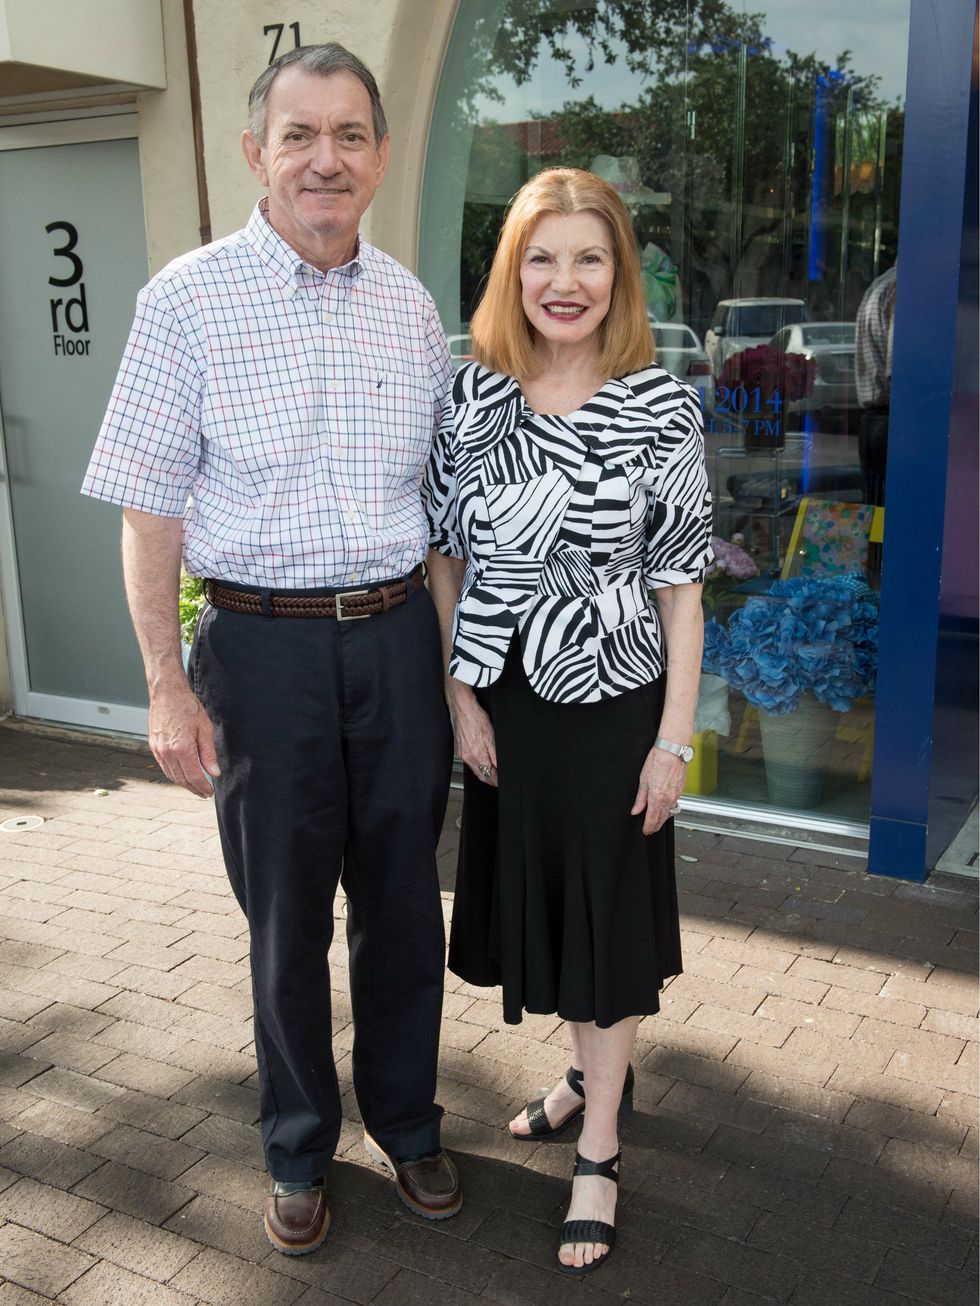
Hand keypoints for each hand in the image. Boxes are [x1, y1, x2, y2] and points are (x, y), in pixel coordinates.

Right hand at [148, 676, 220, 797]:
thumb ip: (208, 753)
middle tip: (204, 793)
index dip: (203, 786)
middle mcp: (167, 752)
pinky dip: (173, 774)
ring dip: (183, 784)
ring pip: (171, 775)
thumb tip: (214, 772)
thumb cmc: (187, 707)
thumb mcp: (205, 729)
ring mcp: (158, 750)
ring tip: (194, 787)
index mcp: (182, 748)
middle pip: (181, 779)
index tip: (210, 792)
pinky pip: (164, 766)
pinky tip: (182, 774)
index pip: (194, 776)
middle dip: (193, 788)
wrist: (167, 692)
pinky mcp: (153, 746)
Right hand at [448, 681, 497, 786]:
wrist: (462, 707)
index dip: (497, 781)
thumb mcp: (492, 737)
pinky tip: (481, 762)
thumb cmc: (477, 718)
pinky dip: (477, 765)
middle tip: (499, 782)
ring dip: (484, 773)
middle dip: (491, 780)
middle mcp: (468, 757)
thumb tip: (500, 769)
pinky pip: (470, 762)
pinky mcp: (459, 748)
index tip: (503, 783)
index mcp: (477, 755)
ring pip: (475, 770)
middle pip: (482, 775)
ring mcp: (462, 753)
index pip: (490, 775)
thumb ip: (495, 756)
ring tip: (493, 774)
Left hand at [631, 744, 684, 834]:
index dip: (648, 827)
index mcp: (657, 797)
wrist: (673, 750)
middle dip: (656, 826)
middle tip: (650, 830)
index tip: (645, 831)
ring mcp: (676, 794)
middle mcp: (668, 799)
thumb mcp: (643, 780)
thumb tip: (636, 810)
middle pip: (662, 819)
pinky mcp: (681, 789)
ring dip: (663, 819)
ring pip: (670, 812)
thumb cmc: (658, 760)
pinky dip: (669, 809)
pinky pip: (675, 804)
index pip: (652, 819)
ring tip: (657, 821)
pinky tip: (665, 808)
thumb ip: (640, 798)